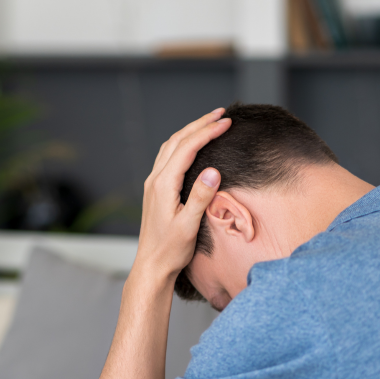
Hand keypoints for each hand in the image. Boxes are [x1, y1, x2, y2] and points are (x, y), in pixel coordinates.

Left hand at [133, 108, 230, 280]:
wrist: (152, 265)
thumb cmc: (171, 250)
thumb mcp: (189, 226)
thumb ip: (201, 197)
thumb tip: (214, 171)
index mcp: (163, 185)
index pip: (187, 148)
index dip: (208, 132)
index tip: (227, 122)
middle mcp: (155, 180)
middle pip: (177, 140)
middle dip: (200, 124)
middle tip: (222, 113)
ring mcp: (153, 184)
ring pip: (171, 146)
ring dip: (190, 131)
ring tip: (210, 122)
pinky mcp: (155, 189)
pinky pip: (167, 157)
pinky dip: (182, 143)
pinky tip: (192, 145)